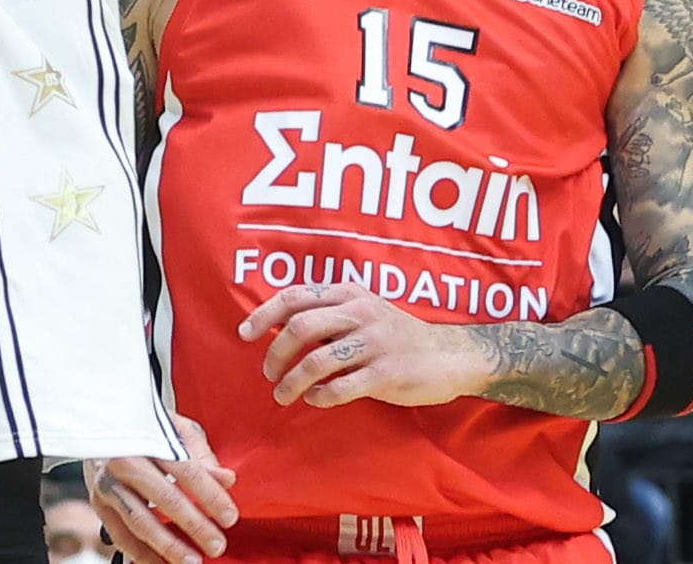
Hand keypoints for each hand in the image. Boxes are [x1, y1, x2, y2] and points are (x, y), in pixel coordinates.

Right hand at [88, 418, 236, 563]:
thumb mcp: (174, 429)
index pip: (185, 468)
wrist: (101, 427)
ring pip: (140, 520)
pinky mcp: (99, 503)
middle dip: (194, 525)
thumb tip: (226, 479)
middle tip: (216, 544)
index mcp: (147, 436)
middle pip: (164, 496)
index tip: (229, 516)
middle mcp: (124, 459)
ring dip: (168, 545)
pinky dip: (142, 555)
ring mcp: (109, 483)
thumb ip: (201, 455)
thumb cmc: (143, 429)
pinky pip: (121, 535)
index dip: (210, 495)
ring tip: (192, 561)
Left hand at [240, 283, 487, 409]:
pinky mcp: (387, 373)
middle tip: (268, 374)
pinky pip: (342, 386)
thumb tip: (279, 327)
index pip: (294, 297)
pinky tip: (315, 400)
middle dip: (276, 353)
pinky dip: (321, 396)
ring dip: (292, 381)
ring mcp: (374, 343)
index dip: (264, 314)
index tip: (245, 334)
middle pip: (300, 327)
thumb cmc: (395, 334)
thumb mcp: (362, 310)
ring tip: (283, 395)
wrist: (448, 355)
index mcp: (347, 292)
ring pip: (317, 360)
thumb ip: (327, 314)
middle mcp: (359, 312)